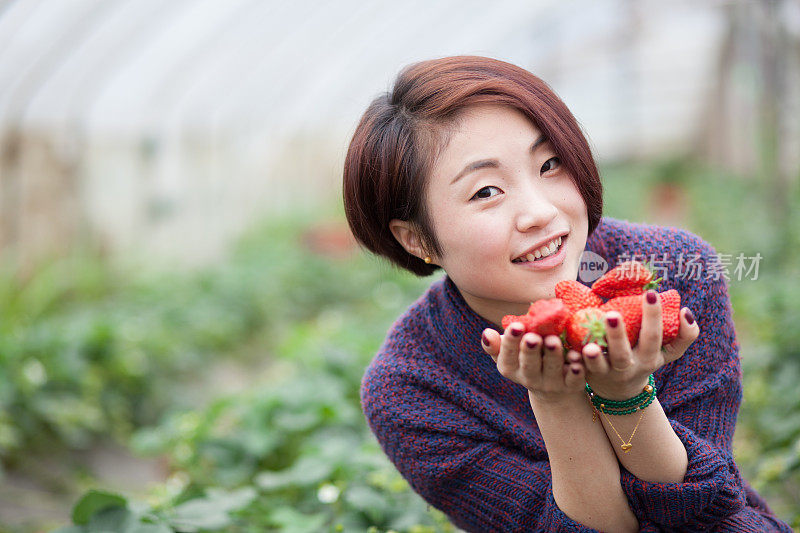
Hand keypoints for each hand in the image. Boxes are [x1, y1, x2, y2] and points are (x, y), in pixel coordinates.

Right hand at [481, 322, 585, 402]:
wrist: (553, 388)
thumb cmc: (527, 360)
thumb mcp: (509, 354)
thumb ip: (497, 344)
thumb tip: (486, 333)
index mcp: (510, 368)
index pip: (507, 356)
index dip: (511, 342)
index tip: (516, 326)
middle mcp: (529, 379)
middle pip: (529, 365)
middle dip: (530, 351)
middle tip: (533, 336)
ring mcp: (550, 385)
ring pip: (552, 371)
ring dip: (553, 357)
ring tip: (554, 341)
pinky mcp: (571, 387)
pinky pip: (574, 380)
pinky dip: (576, 371)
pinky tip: (577, 360)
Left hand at [579, 290, 699, 399]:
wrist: (621, 391)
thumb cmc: (646, 359)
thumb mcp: (669, 352)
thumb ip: (684, 334)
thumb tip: (686, 311)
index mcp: (649, 357)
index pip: (654, 337)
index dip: (654, 317)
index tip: (651, 294)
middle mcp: (628, 367)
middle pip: (623, 354)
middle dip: (618, 335)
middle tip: (612, 314)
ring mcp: (606, 373)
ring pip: (599, 366)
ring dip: (594, 356)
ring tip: (588, 346)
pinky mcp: (587, 375)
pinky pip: (579, 371)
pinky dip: (574, 363)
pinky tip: (569, 352)